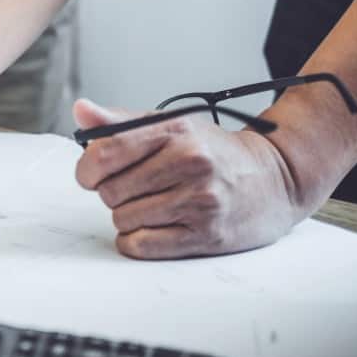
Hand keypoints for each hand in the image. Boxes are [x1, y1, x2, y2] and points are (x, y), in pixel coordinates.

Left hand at [73, 99, 301, 258]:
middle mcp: (189, 162)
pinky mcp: (208, 235)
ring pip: (123, 220)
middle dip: (112, 193)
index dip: (87, 169)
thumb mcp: (170, 125)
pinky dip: (135, 241)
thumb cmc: (213, 151)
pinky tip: (152, 227)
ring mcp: (201, 200)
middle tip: (134, 189)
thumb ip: (120, 122)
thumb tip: (80, 110)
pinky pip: (142, 246)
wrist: (276, 178)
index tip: (91, 175)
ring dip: (127, 217)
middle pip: (110, 191)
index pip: (106, 152)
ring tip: (151, 205)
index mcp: (175, 130)